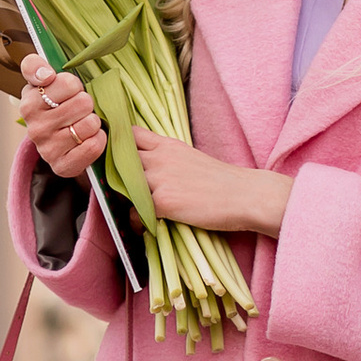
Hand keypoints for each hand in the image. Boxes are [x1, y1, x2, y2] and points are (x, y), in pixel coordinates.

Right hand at [17, 65, 108, 180]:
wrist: (54, 141)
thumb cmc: (51, 105)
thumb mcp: (39, 82)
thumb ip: (34, 66)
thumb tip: (45, 75)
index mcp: (29, 104)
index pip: (69, 83)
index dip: (74, 85)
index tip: (67, 91)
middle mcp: (35, 128)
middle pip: (83, 102)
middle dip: (86, 103)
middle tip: (77, 109)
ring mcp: (48, 150)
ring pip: (91, 123)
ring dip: (92, 121)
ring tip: (81, 123)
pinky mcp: (62, 166)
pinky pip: (94, 145)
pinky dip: (98, 139)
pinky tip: (87, 138)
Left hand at [132, 129, 292, 239]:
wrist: (244, 195)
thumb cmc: (221, 180)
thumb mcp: (189, 156)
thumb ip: (166, 157)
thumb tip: (147, 168)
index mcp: (166, 145)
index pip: (130, 135)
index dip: (120, 146)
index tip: (118, 158)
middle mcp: (159, 158)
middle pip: (120, 162)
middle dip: (117, 176)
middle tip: (123, 191)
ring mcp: (159, 180)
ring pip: (123, 188)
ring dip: (126, 201)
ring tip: (138, 210)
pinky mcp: (162, 202)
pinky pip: (134, 213)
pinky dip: (137, 221)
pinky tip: (148, 225)